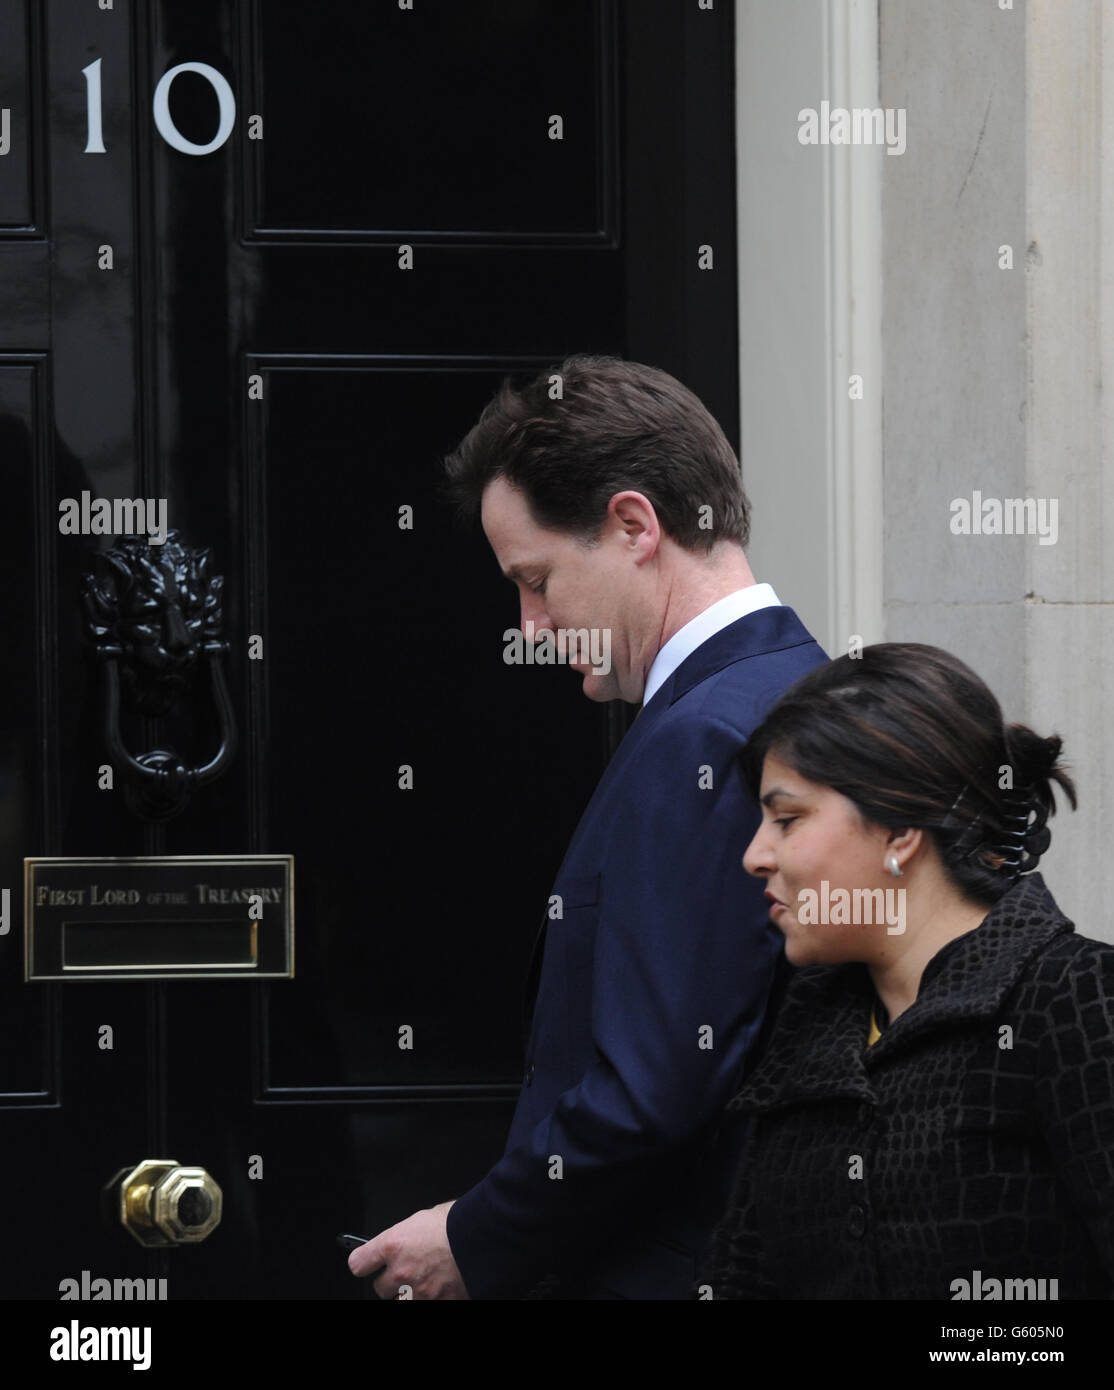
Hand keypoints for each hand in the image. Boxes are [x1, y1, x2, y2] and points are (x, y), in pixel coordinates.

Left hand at [348, 1200, 468, 1299]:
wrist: (486, 1235)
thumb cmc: (459, 1220)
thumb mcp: (424, 1218)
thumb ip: (407, 1234)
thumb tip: (403, 1241)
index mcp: (394, 1244)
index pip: (358, 1263)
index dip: (364, 1262)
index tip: (367, 1261)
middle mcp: (401, 1271)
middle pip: (379, 1288)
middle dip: (391, 1280)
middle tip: (406, 1270)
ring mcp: (419, 1291)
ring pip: (401, 1301)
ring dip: (410, 1293)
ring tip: (426, 1278)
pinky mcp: (439, 1302)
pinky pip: (427, 1303)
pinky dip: (433, 1297)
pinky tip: (442, 1285)